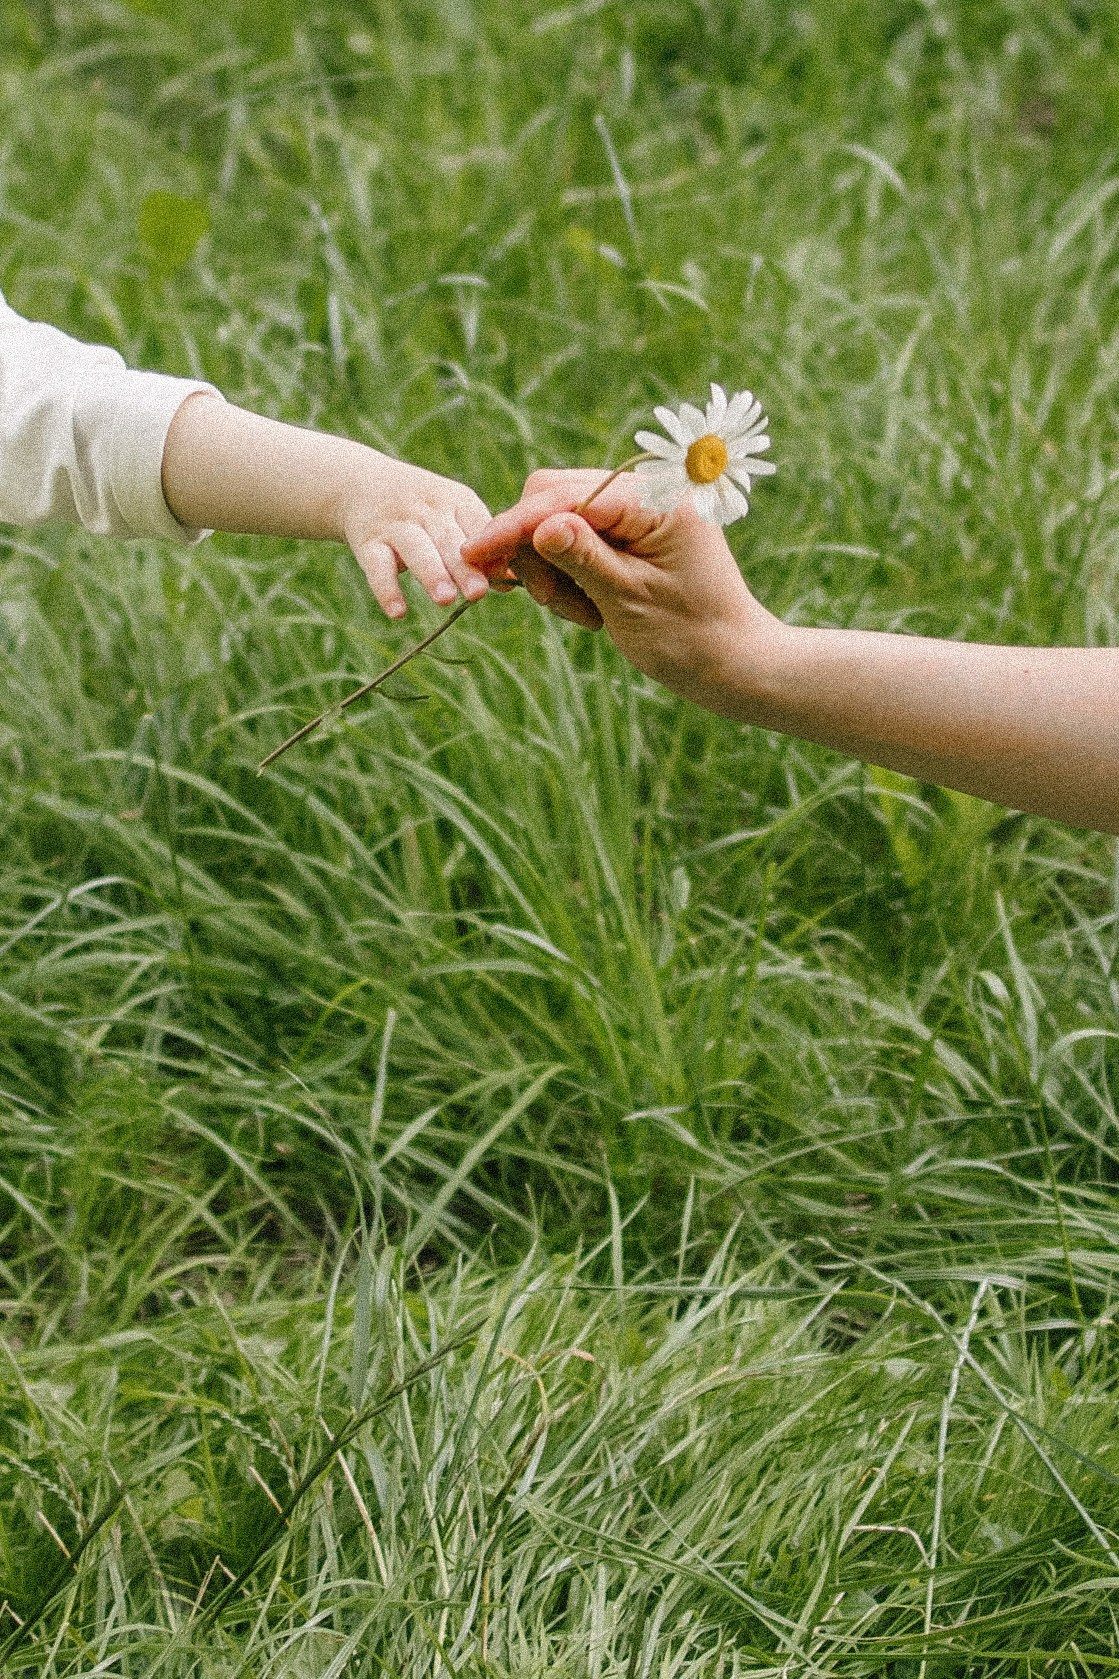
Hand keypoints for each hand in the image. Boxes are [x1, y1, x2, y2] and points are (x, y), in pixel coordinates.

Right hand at [337, 452, 492, 619]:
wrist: (361, 483)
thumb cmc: (423, 510)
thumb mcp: (452, 515)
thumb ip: (480, 546)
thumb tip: (511, 582)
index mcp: (455, 500)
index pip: (476, 522)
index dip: (490, 546)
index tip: (504, 572)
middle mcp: (426, 508)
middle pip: (448, 538)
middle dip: (464, 566)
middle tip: (479, 593)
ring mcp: (395, 524)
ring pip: (415, 548)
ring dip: (431, 573)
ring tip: (446, 599)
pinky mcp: (367, 542)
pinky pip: (376, 567)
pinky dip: (386, 590)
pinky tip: (398, 613)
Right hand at [462, 468, 781, 711]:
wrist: (731, 662)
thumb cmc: (688, 638)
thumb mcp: (629, 600)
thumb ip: (582, 558)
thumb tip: (538, 526)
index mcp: (657, 499)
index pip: (566, 497)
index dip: (514, 525)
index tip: (473, 554)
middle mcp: (648, 491)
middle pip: (555, 495)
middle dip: (535, 548)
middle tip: (550, 603)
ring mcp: (638, 509)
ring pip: (559, 517)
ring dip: (553, 568)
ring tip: (585, 615)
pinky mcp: (631, 530)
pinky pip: (577, 537)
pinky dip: (569, 571)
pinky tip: (589, 607)